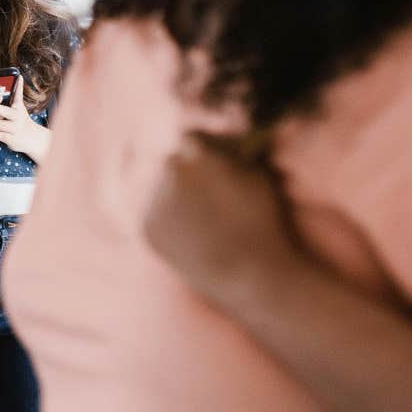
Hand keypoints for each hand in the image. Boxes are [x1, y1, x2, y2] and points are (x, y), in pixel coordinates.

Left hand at [0, 89, 48, 159]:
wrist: (33, 139)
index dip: (10, 92)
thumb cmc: (21, 119)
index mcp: (18, 108)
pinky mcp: (10, 139)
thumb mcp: (21, 106)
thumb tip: (19, 76)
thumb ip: (18, 92)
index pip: (14, 98)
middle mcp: (17, 118)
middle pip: (4, 111)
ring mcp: (14, 129)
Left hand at [141, 133, 305, 306]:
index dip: (204, 151)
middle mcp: (170, 170)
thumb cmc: (263, 222)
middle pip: (174, 164)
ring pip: (162, 191)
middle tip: (210, 196)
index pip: (191, 138)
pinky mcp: (147, 228)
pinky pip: (155, 217)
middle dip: (189, 175)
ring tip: (206, 223)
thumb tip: (227, 137)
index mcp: (198, 152)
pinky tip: (194, 238)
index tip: (213, 164)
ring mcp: (155, 200)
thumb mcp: (258, 175)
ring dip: (177, 199)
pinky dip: (169, 224)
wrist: (250, 274)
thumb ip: (235, 151)